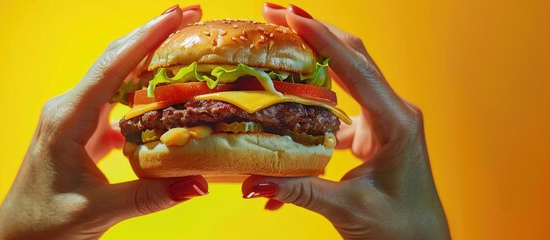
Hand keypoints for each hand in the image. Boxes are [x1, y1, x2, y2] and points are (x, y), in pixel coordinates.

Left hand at [0, 5, 208, 238]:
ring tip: (182, 38)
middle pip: (114, 60)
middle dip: (151, 33)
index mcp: (67, 121)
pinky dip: (141, 87)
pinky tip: (164, 85)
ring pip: (115, 75)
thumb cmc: (46, 225)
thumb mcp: (99, 211)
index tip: (174, 16)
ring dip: (148, 55)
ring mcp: (74, 118)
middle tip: (189, 14)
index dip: (145, 38)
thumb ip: (150, 196)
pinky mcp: (82, 130)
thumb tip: (198, 183)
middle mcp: (68, 109)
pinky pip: (115, 99)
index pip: (111, 68)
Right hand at [241, 3, 450, 238]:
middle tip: (275, 14)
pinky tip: (286, 113)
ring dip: (312, 60)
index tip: (290, 15)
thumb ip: (298, 191)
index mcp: (396, 122)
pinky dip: (311, 108)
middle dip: (315, 32)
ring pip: (346, 77)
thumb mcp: (347, 210)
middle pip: (352, 57)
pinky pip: (339, 110)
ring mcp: (383, 121)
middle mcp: (392, 112)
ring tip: (278, 43)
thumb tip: (252, 182)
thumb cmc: (400, 230)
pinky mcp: (372, 133)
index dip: (321, 38)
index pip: (354, 68)